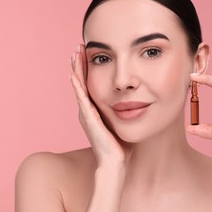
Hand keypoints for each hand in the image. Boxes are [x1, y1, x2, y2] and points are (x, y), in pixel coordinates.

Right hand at [70, 45, 131, 167]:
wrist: (116, 163)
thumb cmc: (121, 146)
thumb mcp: (122, 123)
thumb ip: (125, 112)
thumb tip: (137, 101)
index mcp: (95, 111)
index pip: (89, 85)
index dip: (88, 69)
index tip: (89, 54)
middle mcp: (88, 111)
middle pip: (81, 82)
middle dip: (80, 65)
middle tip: (78, 47)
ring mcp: (87, 115)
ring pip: (79, 87)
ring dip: (76, 70)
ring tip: (74, 54)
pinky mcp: (89, 119)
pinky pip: (82, 98)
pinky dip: (77, 86)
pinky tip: (74, 74)